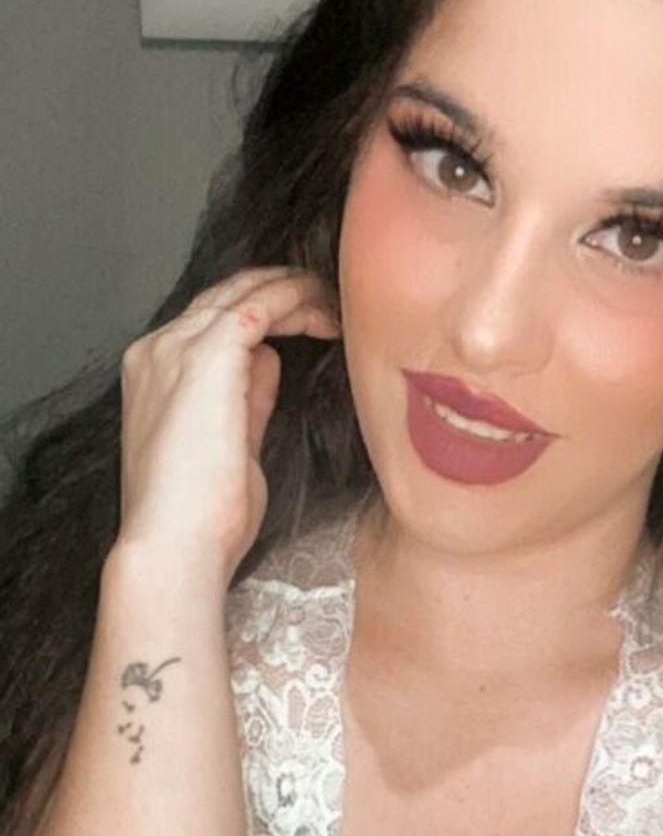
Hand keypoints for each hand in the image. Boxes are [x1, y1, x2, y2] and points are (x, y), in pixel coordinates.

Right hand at [117, 266, 340, 585]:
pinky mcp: (206, 355)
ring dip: (292, 290)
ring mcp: (176, 348)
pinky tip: (326, 313)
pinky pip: (257, 306)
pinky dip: (294, 301)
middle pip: (224, 295)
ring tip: (335, 301)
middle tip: (327, 297)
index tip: (306, 321)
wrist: (174, 546)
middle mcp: (157, 351)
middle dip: (278, 290)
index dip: (262, 313)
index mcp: (154, 374)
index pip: (210, 322)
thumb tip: (268, 362)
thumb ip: (247, 399)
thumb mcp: (232, 447)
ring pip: (242, 292)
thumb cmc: (201, 519)